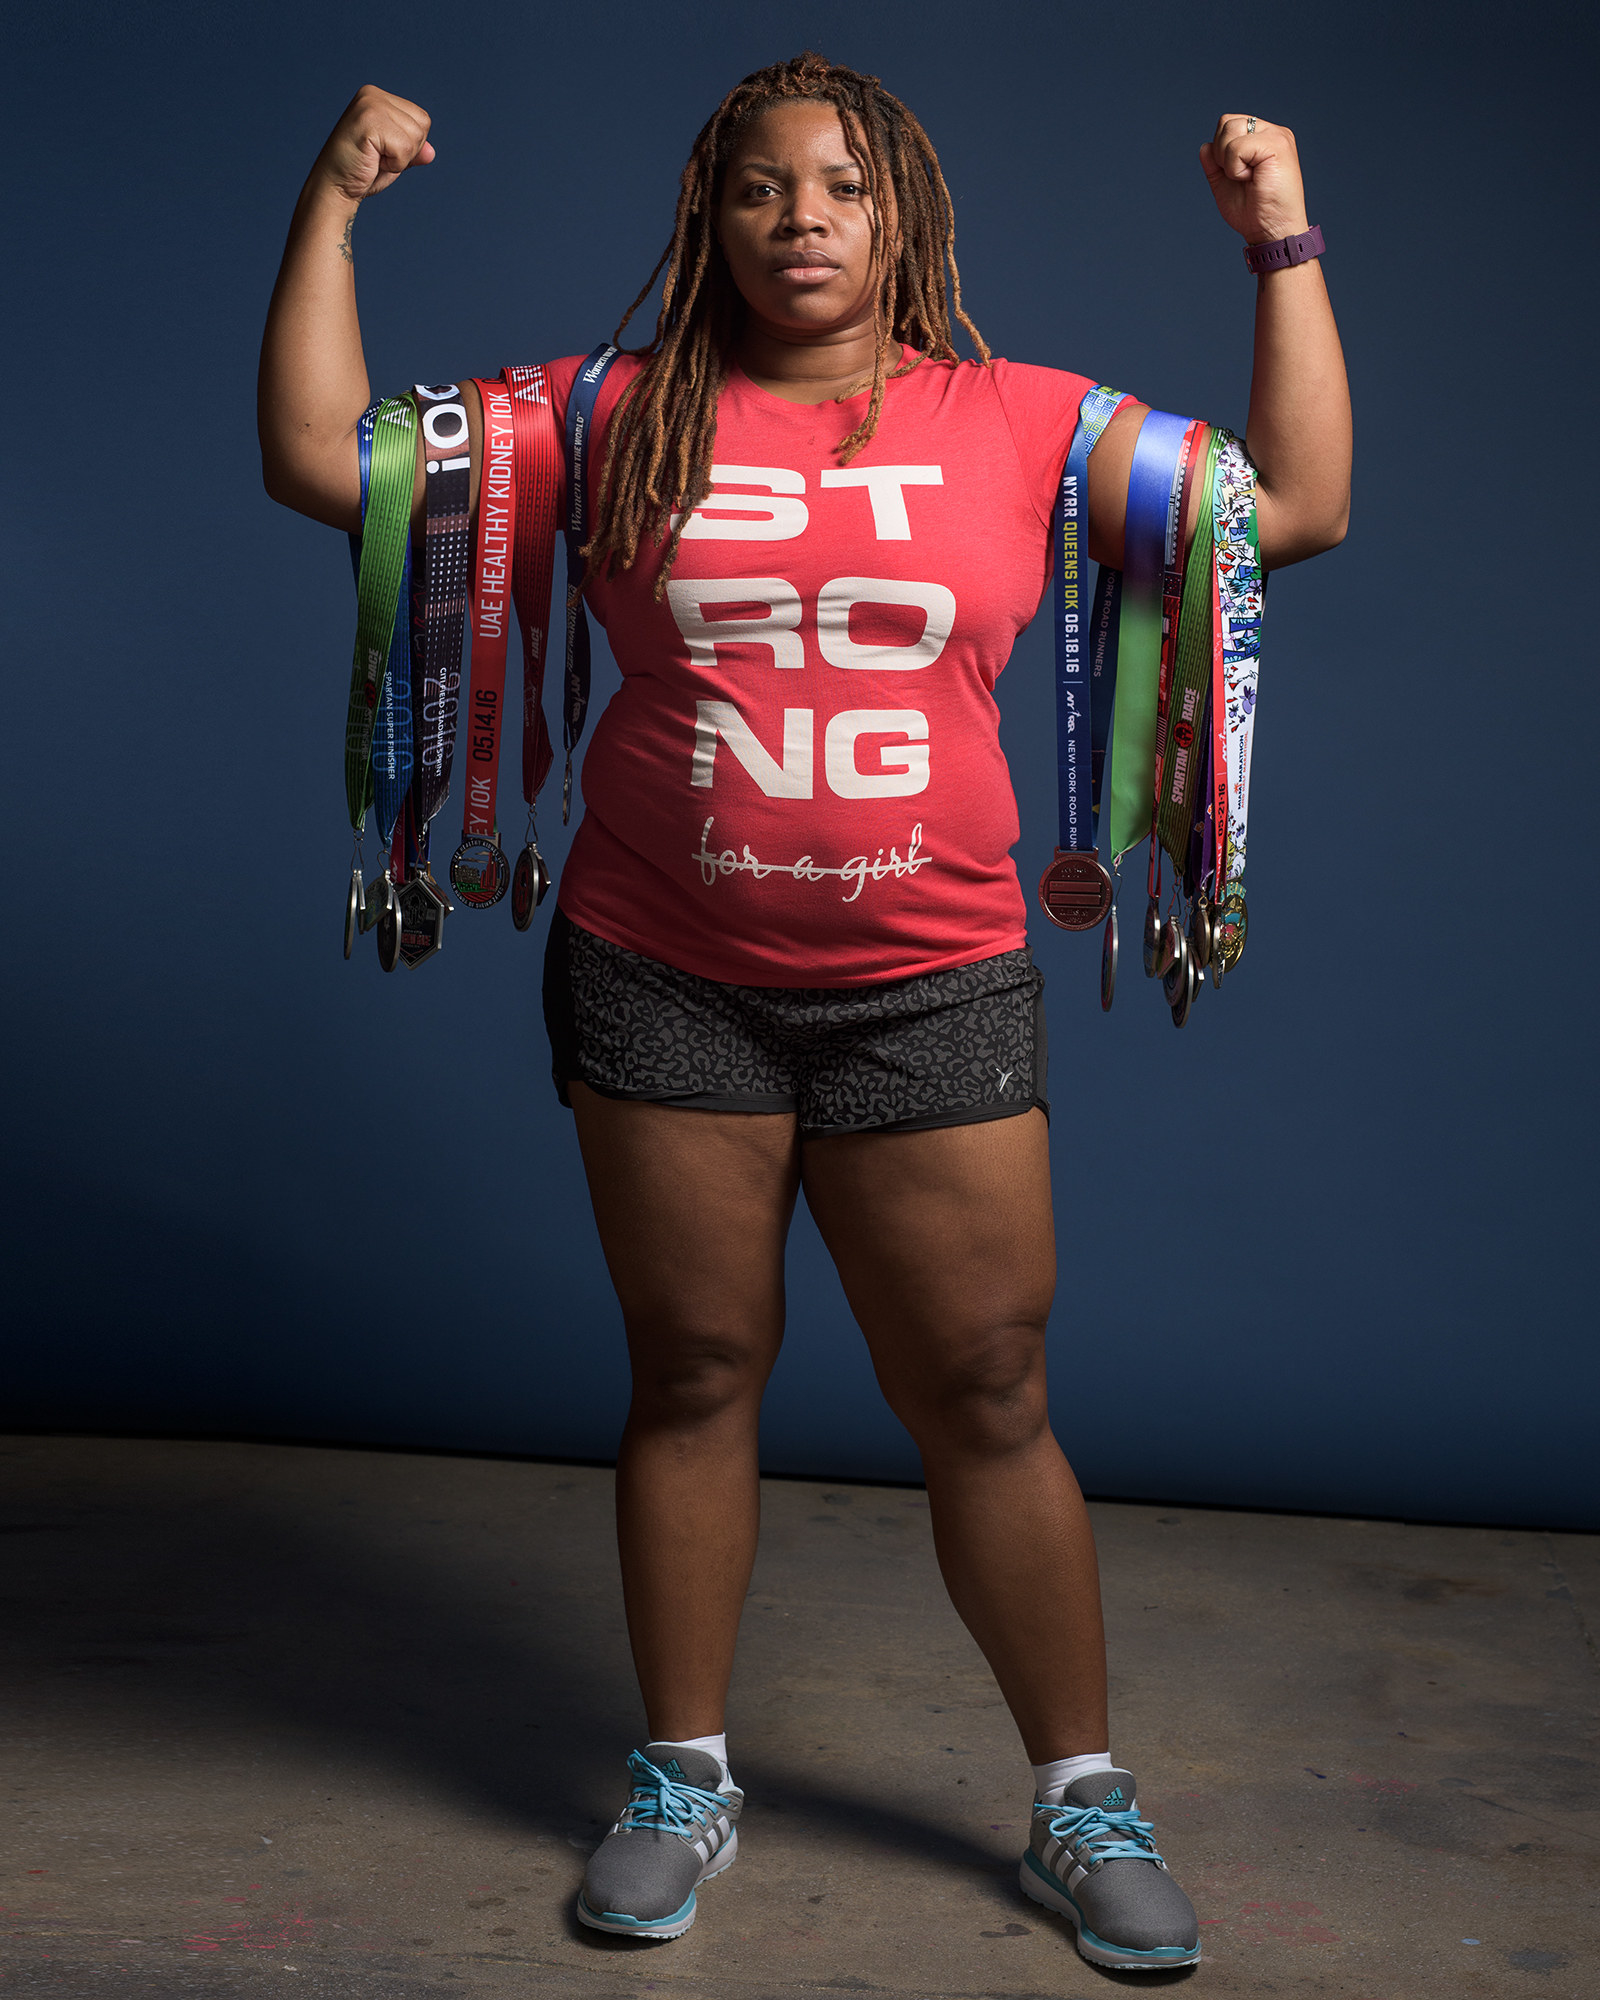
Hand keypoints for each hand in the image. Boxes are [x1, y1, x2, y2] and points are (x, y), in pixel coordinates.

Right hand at [310, 84, 434, 203]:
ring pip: (415, 137)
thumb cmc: (361, 172)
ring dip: (400, 158)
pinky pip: (404, 148)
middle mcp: (373, 94)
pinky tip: (372, 161)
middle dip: (407, 151)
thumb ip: (412, 150)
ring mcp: (370, 104)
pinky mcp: (369, 120)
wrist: (335, 187)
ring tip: (375, 158)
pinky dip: (394, 164)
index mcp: (378, 97)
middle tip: (378, 156)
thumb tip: (431, 152)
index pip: (421, 119)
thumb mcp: (393, 158)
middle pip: (422, 126)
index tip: (383, 151)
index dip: (410, 145)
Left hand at [1200, 115, 1307, 246]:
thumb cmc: (1254, 213)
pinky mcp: (1277, 145)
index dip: (1220, 150)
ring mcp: (1276, 136)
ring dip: (1228, 161)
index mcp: (1262, 138)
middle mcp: (1271, 131)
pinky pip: (1237, 146)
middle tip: (1240, 177)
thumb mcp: (1225, 185)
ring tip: (1247, 178)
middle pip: (1226, 122)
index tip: (1236, 175)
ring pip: (1229, 130)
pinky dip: (1235, 168)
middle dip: (1221, 153)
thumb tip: (1205, 146)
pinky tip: (1251, 179)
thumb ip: (1214, 165)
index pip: (1228, 124)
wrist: (1272, 232)